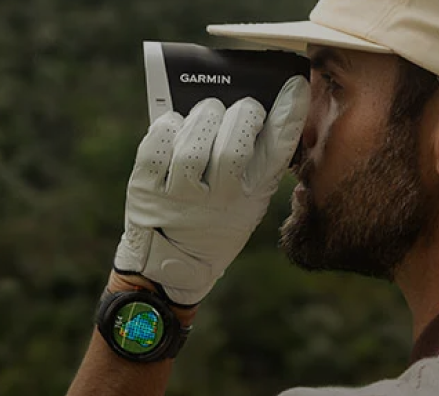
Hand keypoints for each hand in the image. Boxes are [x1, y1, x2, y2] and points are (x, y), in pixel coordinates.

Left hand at [114, 77, 309, 305]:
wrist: (170, 266)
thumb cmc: (213, 221)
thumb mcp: (248, 202)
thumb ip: (257, 162)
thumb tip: (263, 106)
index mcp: (250, 199)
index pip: (276, 152)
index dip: (288, 114)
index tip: (294, 87)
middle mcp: (216, 201)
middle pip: (232, 147)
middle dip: (240, 113)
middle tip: (240, 106)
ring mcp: (177, 197)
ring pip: (191, 145)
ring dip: (204, 115)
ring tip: (209, 110)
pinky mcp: (144, 190)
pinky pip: (154, 147)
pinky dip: (167, 125)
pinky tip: (175, 123)